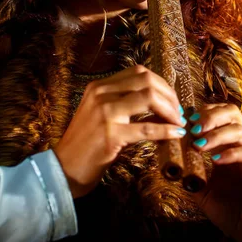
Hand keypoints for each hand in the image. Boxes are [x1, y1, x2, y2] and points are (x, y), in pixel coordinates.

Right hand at [54, 65, 185, 197]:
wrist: (63, 168)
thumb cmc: (85, 143)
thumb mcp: (100, 114)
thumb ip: (123, 103)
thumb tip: (159, 102)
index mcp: (99, 86)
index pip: (138, 72)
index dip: (160, 83)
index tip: (170, 99)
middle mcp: (101, 94)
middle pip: (147, 81)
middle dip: (169, 95)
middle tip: (178, 112)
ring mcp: (105, 113)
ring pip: (149, 98)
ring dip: (170, 110)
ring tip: (179, 122)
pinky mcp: (111, 135)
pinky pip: (147, 128)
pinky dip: (166, 130)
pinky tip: (176, 134)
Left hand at [189, 103, 241, 241]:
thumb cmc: (230, 212)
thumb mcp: (203, 192)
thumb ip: (190, 175)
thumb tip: (168, 163)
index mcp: (231, 146)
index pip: (220, 115)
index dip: (203, 114)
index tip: (184, 123)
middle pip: (232, 114)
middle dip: (210, 117)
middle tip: (193, 128)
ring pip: (240, 132)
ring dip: (217, 135)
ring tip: (199, 146)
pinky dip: (233, 153)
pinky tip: (217, 160)